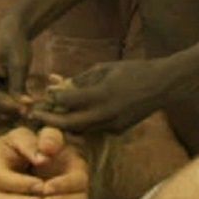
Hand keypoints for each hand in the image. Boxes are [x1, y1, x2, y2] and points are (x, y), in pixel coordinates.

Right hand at [0, 18, 31, 126]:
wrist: (10, 37)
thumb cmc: (15, 45)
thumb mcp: (19, 63)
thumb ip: (19, 86)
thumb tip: (24, 108)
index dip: (8, 108)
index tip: (27, 109)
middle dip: (7, 116)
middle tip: (28, 113)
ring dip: (5, 119)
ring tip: (25, 112)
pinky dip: (4, 116)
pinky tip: (20, 109)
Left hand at [29, 58, 171, 134]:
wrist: (162, 85)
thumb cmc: (133, 71)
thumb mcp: (105, 68)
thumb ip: (81, 79)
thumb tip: (59, 85)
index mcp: (102, 94)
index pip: (67, 100)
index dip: (53, 97)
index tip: (44, 94)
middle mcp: (105, 113)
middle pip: (69, 123)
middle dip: (49, 121)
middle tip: (35, 116)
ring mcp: (112, 125)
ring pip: (80, 130)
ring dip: (64, 124)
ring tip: (52, 117)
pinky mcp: (118, 130)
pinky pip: (94, 129)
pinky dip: (83, 124)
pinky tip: (77, 116)